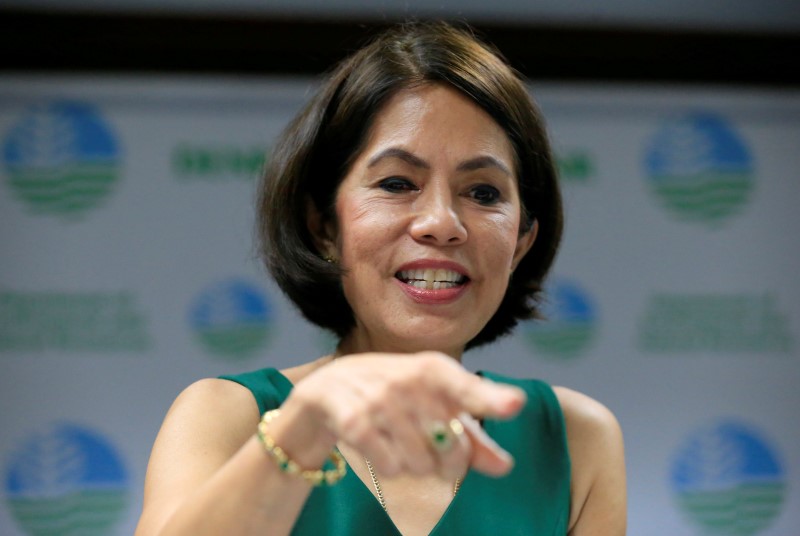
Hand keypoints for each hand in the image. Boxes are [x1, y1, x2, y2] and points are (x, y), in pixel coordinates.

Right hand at [284, 351, 525, 479]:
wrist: (322, 395)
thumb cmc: (389, 401)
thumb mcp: (430, 410)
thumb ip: (470, 438)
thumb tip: (506, 466)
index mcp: (432, 369)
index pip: (465, 387)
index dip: (491, 398)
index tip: (515, 405)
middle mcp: (406, 377)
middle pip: (450, 444)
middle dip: (446, 462)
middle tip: (429, 451)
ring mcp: (377, 397)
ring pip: (420, 461)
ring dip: (412, 465)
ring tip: (395, 442)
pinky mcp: (350, 418)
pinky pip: (388, 464)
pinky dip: (387, 467)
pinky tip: (376, 448)